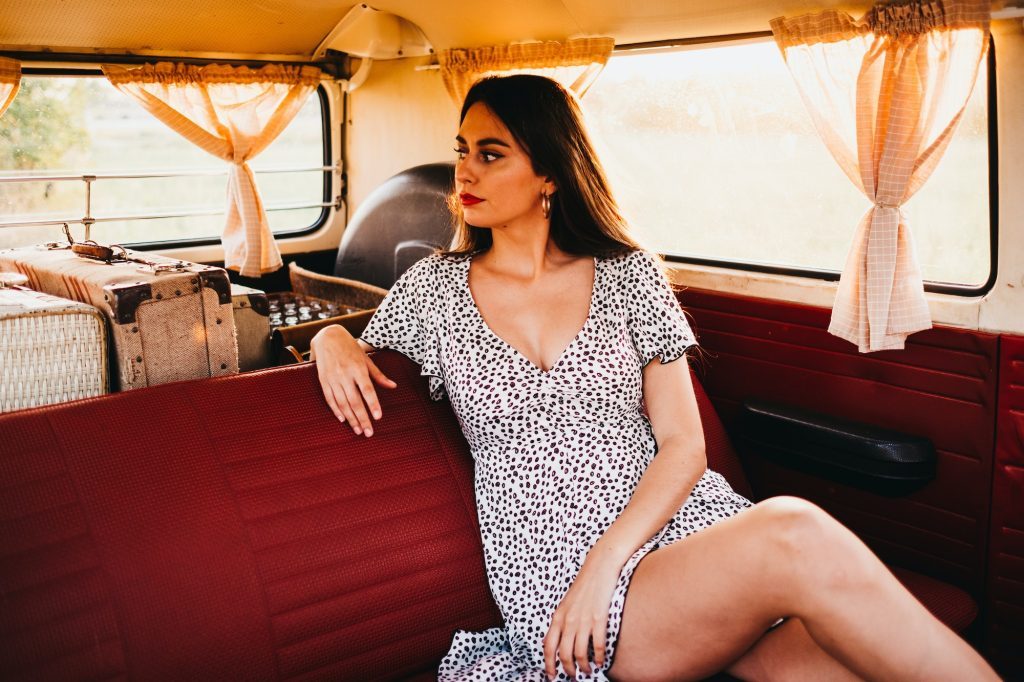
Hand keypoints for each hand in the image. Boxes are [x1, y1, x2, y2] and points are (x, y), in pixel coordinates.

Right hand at [309, 324, 395, 435]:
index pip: (367, 390)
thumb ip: (378, 375)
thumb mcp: (366, 358)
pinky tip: (343, 420)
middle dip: (362, 418)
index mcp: (358, 368)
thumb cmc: (350, 347)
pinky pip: (330, 398)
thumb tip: (393, 386)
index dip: (372, 404)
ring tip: (358, 430)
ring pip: (342, 403)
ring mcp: (333, 378)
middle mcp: (345, 374)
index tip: (378, 417)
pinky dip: (336, 410)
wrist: (327, 336)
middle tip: (368, 432)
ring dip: (351, 418)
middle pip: (354, 401)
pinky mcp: (323, 380)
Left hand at [543, 551, 622, 679]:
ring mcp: (583, 620)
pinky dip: (600, 657)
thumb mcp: (566, 603)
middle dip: (568, 670)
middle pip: (564, 654)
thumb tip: (558, 640)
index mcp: (558, 616)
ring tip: (588, 671)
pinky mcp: (599, 618)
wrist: (599, 566)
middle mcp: (569, 620)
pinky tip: (602, 662)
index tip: (551, 676)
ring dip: (584, 667)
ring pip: (580, 654)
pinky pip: (598, 645)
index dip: (548, 664)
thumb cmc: (584, 585)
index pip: (548, 646)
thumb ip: (562, 621)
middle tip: (573, 677)